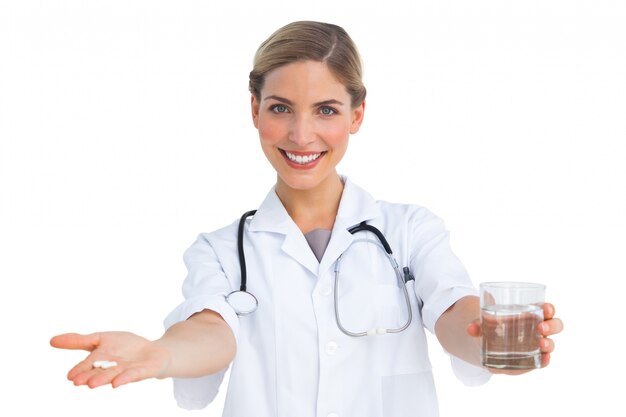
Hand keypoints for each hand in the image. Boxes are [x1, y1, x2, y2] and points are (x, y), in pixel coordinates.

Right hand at [50, 331, 169, 387]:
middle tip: (79, 382)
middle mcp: (113, 369)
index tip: (70, 377)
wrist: (155, 352)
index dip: (80, 370)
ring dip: (103, 379)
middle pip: (100, 372)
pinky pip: (135, 374)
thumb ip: (79, 341)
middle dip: (90, 377)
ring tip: (92, 384)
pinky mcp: (144, 370)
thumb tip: (51, 340)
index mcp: (101, 361)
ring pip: (115, 375)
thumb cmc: (126, 348)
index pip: (88, 365)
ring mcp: (129, 370)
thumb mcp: (101, 339)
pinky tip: (118, 382)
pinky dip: (126, 377)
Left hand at [466, 303, 563, 374]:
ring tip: (541, 344)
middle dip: (551, 325)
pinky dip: (545, 360)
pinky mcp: (533, 358)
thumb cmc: (492, 327)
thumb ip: (477, 325)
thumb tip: (469, 329)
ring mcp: (538, 343)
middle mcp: (538, 328)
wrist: (489, 344)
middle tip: (541, 328)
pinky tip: (544, 359)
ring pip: (551, 342)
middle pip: (555, 325)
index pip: (545, 308)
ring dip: (549, 343)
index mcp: (530, 314)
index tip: (546, 308)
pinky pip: (544, 359)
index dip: (548, 308)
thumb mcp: (484, 324)